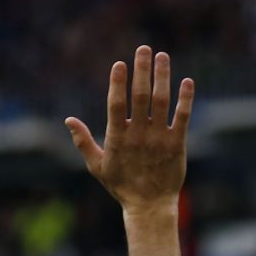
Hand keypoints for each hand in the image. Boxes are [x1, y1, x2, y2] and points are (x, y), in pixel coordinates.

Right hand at [65, 46, 193, 214]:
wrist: (149, 206)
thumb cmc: (121, 186)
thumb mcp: (97, 166)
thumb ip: (83, 142)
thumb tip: (68, 120)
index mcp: (118, 138)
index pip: (116, 105)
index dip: (117, 84)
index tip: (120, 63)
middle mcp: (138, 135)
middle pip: (139, 97)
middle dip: (142, 71)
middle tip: (144, 48)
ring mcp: (158, 139)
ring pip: (161, 102)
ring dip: (162, 77)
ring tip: (162, 56)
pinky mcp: (176, 145)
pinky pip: (182, 118)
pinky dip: (185, 100)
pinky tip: (187, 82)